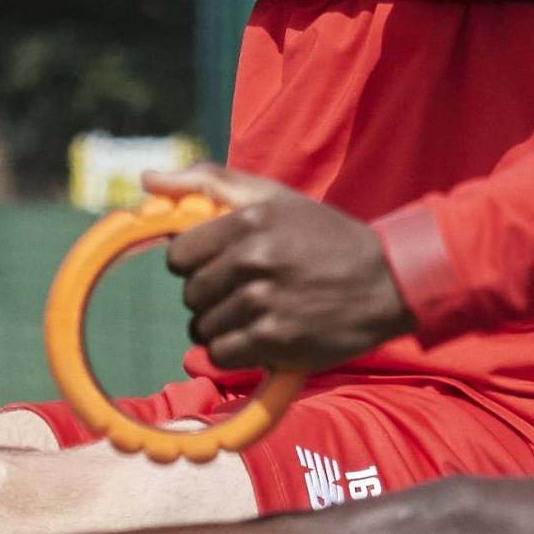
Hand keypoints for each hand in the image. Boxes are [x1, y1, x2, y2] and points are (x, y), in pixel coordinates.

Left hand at [157, 163, 414, 372]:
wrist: (387, 281)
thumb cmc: (324, 236)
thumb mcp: (273, 196)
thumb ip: (208, 181)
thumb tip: (147, 179)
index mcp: (249, 219)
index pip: (179, 254)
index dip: (193, 263)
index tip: (217, 264)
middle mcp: (255, 259)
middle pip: (191, 294)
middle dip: (211, 296)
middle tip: (246, 290)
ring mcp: (266, 302)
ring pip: (203, 327)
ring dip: (223, 326)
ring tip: (258, 313)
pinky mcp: (277, 341)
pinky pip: (222, 355)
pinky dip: (235, 351)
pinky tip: (261, 336)